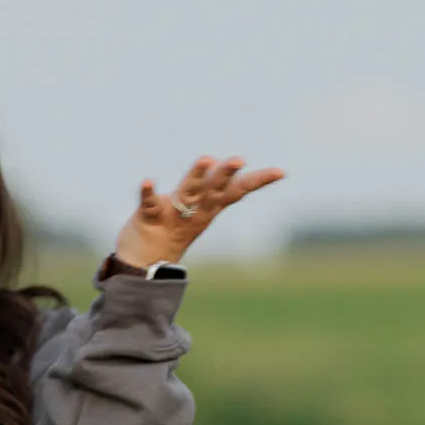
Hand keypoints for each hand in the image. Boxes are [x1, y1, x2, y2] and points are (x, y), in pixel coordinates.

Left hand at [113, 156, 285, 268]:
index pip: (236, 191)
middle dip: (226, 173)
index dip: (258, 181)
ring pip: (189, 192)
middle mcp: (194, 210)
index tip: (281, 172)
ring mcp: (173, 214)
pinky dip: (148, 193)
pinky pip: (149, 204)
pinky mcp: (149, 218)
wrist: (143, 264)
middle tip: (239, 160)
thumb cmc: (170, 231)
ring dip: (196, 175)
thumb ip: (207, 188)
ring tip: (206, 159)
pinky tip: (148, 180)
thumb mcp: (195, 209)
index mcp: (207, 208)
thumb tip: (223, 165)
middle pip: (214, 189)